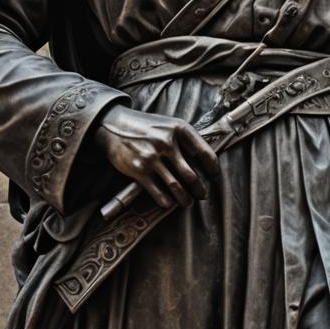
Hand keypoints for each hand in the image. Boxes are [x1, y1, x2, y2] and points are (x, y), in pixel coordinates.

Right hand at [93, 105, 219, 209]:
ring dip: (185, 199)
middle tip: (203, 195)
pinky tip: (169, 204)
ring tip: (188, 203)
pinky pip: (158, 192)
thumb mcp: (168, 124)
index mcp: (179, 129)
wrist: (114, 125)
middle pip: (191, 175)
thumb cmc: (147, 126)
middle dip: (200, 189)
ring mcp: (152, 157)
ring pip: (176, 187)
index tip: (215, 176)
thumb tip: (203, 159)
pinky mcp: (139, 170)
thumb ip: (184, 139)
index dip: (213, 167)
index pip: (204, 152)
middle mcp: (167, 142)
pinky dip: (166, 201)